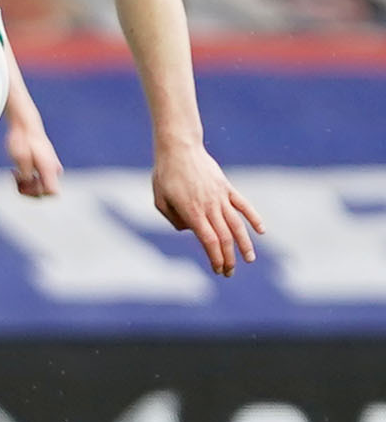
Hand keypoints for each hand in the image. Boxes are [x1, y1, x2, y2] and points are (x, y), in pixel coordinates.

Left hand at [5, 106, 63, 198]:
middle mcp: (52, 170)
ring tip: (14, 173)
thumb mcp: (20, 157)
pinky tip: (14, 172)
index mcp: (49, 168)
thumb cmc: (22, 139)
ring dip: (25, 185)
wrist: (25, 126)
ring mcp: (49, 169)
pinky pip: (36, 181)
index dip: (38, 194)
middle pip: (44, 192)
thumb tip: (27, 181)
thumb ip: (25, 172)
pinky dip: (24, 180)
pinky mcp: (43, 168)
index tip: (24, 185)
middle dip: (28, 189)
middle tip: (16, 177)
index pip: (52, 192)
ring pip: (39, 188)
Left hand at [150, 145, 262, 276]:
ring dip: (245, 244)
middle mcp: (209, 206)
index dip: (216, 257)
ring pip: (237, 225)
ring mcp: (221, 196)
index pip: (209, 240)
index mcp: (192, 211)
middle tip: (229, 272)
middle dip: (228, 258)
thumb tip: (189, 230)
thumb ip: (173, 218)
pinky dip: (254, 218)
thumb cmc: (165, 174)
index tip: (219, 269)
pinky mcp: (227, 188)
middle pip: (224, 237)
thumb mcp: (160, 199)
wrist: (179, 148)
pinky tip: (261, 231)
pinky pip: (244, 205)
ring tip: (249, 259)